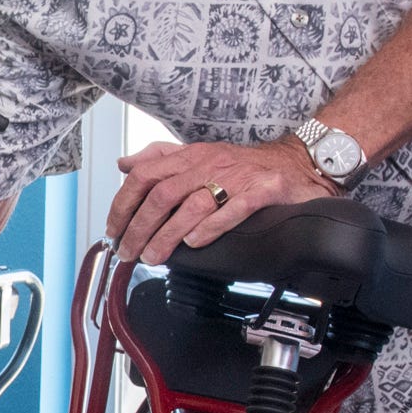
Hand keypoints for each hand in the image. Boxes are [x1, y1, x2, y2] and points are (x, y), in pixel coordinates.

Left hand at [107, 135, 332, 262]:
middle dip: (140, 226)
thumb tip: (125, 164)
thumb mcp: (199, 155)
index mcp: (192, 156)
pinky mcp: (263, 190)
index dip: (124, 202)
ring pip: (193, 204)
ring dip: (168, 234)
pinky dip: (211, 227)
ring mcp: (237, 177)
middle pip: (163, 193)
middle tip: (128, 250)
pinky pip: (234, 208)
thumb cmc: (246, 165)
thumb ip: (161, 159)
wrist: (298, 162)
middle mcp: (211, 164)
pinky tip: (195, 244)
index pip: (145, 174)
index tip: (114, 228)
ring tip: (153, 256)